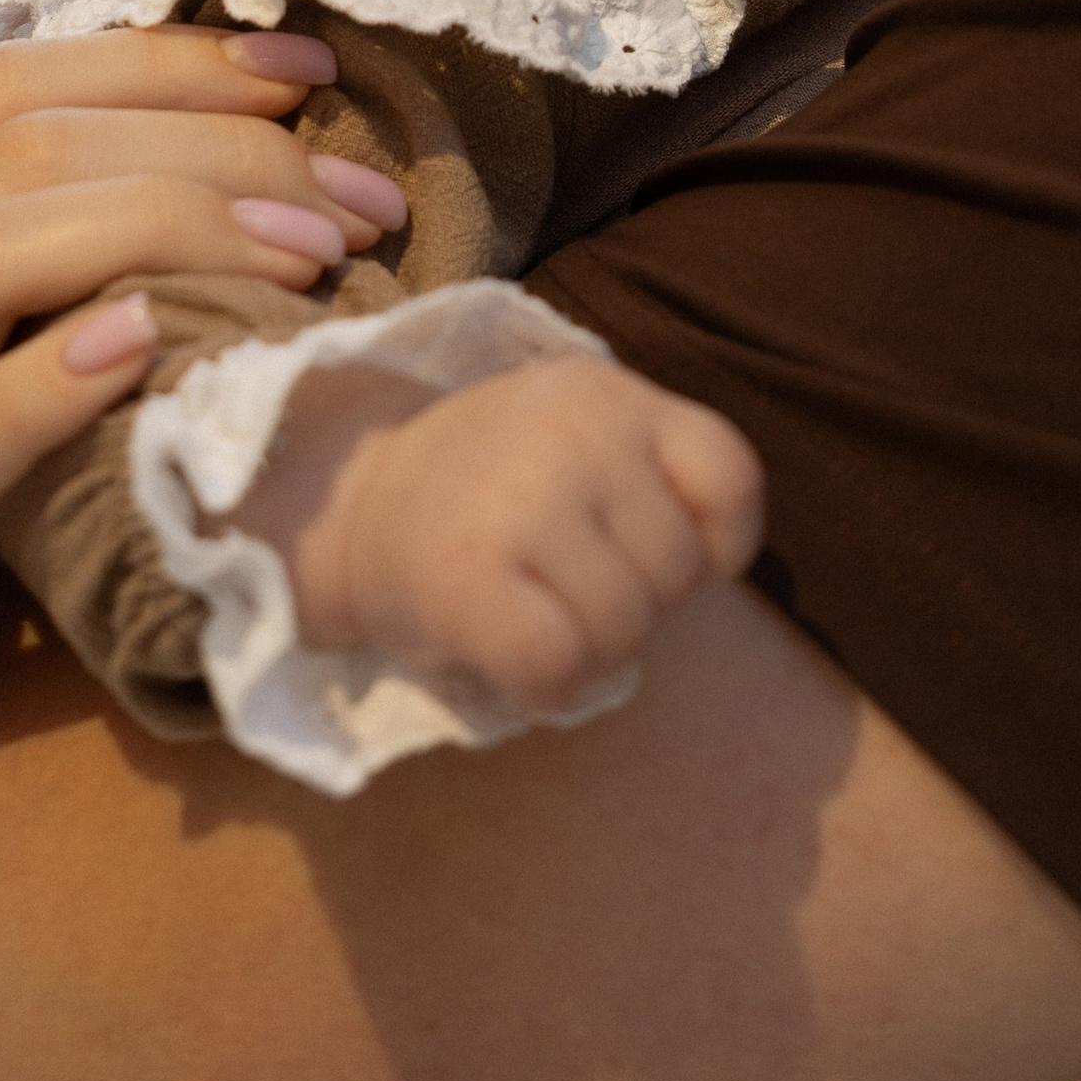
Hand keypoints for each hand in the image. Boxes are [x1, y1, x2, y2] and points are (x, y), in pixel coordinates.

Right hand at [0, 25, 404, 954]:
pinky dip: (50, 376)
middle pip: (20, 144)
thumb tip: (162, 259)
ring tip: (312, 251)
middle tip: (362, 185)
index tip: (306, 73)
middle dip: (215, 136)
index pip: (4, 92)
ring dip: (169, 223)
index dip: (165, 61)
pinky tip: (149, 343)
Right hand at [237, 355, 766, 713]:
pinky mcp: (468, 577)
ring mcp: (522, 499)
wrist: (352, 506)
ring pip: (624, 627)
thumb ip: (652, 478)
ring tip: (539, 620)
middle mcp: (573, 430)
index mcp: (607, 392)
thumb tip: (708, 570)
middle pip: (676, 571)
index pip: (729, 478)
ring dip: (592, 653)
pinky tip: (515, 662)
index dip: (712, 546)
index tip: (644, 555)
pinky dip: (549, 688)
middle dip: (639, 606)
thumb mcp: (580, 440)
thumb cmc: (487, 496)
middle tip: (567, 590)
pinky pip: (561, 665)